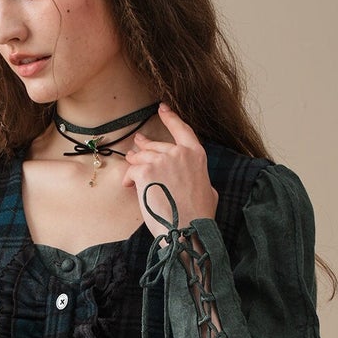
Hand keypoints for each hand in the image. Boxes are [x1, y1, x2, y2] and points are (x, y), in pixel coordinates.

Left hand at [122, 102, 219, 240]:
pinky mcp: (146, 172)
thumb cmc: (198, 215)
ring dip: (135, 161)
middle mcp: (179, 153)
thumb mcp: (209, 191)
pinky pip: (132, 170)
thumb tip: (196, 180)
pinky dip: (129, 178)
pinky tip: (129, 186)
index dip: (171, 118)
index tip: (162, 109)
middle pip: (157, 145)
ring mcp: (161, 161)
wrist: (186, 229)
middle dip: (145, 145)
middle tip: (137, 144)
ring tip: (131, 165)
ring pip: (142, 156)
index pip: (182, 130)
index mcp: (196, 155)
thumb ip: (199, 178)